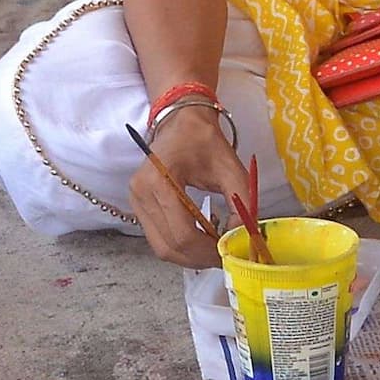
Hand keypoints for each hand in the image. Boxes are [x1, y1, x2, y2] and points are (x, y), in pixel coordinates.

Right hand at [129, 98, 247, 270]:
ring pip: (161, 248)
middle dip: (199, 258)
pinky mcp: (138, 206)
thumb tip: (243, 239)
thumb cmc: (205, 141)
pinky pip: (157, 238)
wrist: (181, 122)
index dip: (208, 250)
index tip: (229, 252)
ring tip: (212, 247)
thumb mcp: (232, 169)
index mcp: (160, 180)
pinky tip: (198, 238)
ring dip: (189, 256)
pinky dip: (179, 245)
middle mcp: (141, 193)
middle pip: (169, 246)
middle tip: (223, 256)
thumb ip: (242, 203)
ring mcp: (136, 200)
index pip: (183, 233)